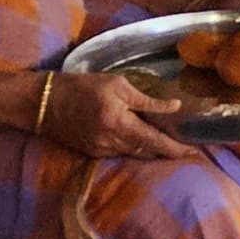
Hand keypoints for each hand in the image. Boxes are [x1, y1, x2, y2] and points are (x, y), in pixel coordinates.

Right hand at [39, 71, 198, 160]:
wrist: (43, 101)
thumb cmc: (82, 86)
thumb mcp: (117, 85)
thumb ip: (147, 100)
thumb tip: (174, 106)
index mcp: (119, 123)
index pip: (155, 142)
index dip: (176, 149)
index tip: (195, 152)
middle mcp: (111, 142)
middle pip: (147, 152)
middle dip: (167, 150)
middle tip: (187, 146)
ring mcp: (100, 150)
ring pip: (135, 153)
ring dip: (151, 149)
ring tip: (168, 141)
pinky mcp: (92, 152)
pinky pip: (120, 152)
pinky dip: (133, 146)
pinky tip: (140, 138)